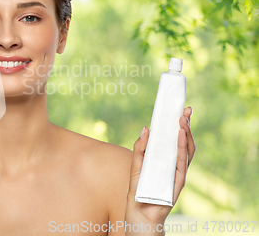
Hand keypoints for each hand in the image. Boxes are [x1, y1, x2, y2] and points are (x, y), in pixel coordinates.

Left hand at [125, 106, 195, 229]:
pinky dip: (181, 148)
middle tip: (185, 110)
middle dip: (186, 125)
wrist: (139, 214)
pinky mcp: (177, 182)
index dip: (179, 125)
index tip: (180, 109)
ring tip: (182, 119)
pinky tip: (179, 136)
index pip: (174, 139)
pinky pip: (181, 162)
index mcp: (165, 160)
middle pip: (184, 142)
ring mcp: (177, 173)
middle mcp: (174, 165)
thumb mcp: (136, 165)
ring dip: (185, 134)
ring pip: (186, 150)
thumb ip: (141, 148)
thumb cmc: (138, 191)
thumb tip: (146, 128)